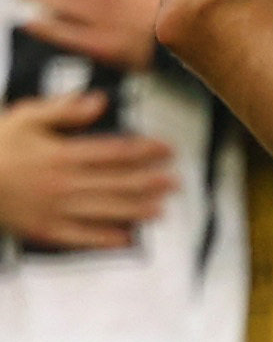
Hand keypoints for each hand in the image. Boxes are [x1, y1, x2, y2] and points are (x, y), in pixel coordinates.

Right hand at [0, 92, 177, 247]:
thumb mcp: (27, 117)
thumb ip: (65, 109)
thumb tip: (102, 101)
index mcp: (61, 154)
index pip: (114, 152)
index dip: (145, 151)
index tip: (168, 150)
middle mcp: (61, 184)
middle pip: (115, 183)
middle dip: (149, 182)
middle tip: (177, 182)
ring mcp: (52, 210)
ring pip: (103, 211)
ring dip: (135, 210)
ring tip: (162, 209)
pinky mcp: (42, 231)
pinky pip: (78, 238)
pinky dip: (104, 240)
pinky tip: (127, 240)